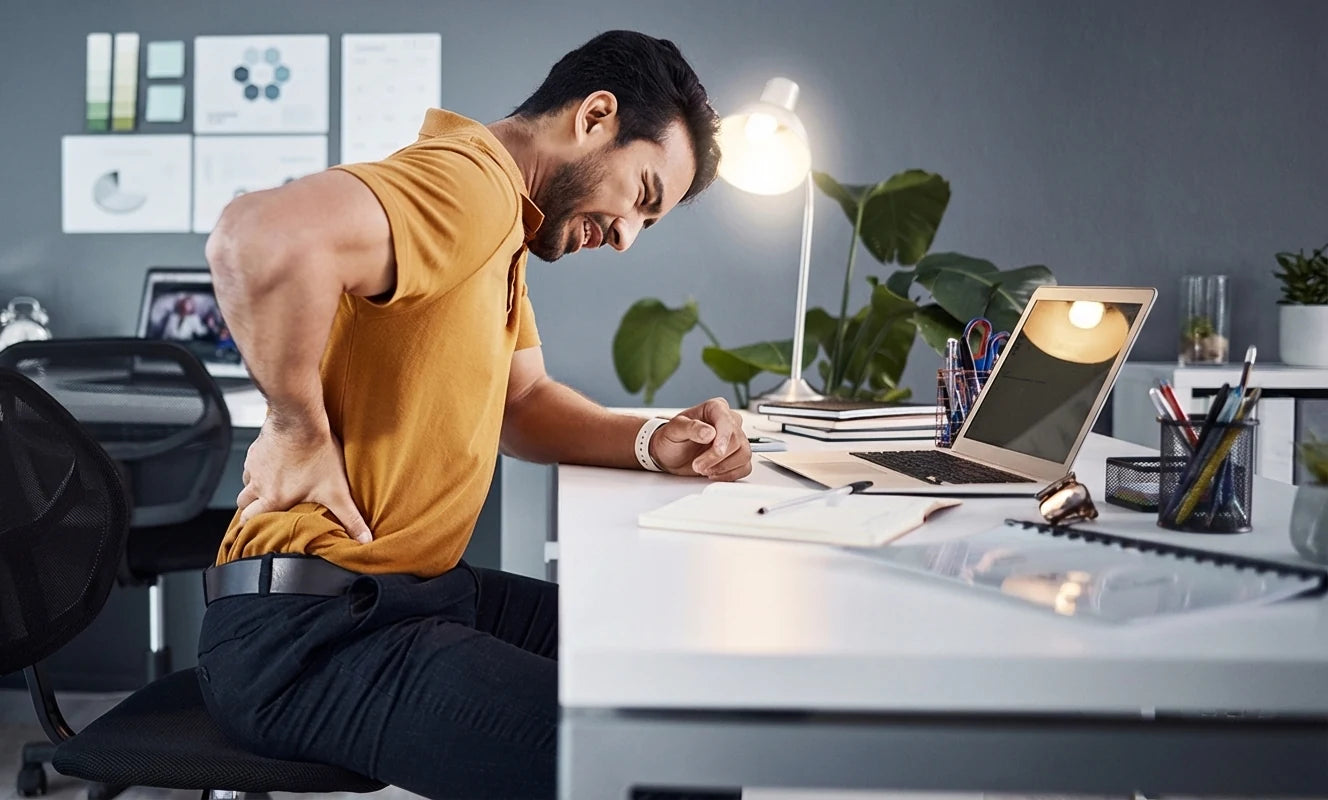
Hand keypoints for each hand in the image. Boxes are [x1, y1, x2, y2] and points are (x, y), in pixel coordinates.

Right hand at [236, 416, 372, 542]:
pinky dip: (260, 467)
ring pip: (246, 482)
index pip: (248, 521)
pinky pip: (251, 462)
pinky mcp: (256, 448)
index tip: (256, 531)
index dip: (251, 527)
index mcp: (272, 498)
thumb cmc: (316, 452)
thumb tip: (364, 539)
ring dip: (255, 487)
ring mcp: (254, 464)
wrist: (301, 418)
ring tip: (272, 487)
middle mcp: (258, 483)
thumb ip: (350, 517)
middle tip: (263, 510)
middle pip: (243, 503)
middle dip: (251, 508)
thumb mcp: (337, 491)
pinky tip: (275, 463)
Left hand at [649, 397, 751, 480]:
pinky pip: (745, 467)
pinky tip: (714, 473)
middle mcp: (728, 422)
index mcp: (715, 409)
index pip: (727, 420)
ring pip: (744, 454)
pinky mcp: (736, 456)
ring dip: (724, 467)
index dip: (724, 437)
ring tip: (704, 469)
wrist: (669, 455)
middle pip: (737, 440)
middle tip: (697, 465)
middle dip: (717, 457)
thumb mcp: (673, 430)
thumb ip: (690, 428)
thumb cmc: (671, 438)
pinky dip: (730, 474)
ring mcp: (734, 440)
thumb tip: (709, 432)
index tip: (717, 451)